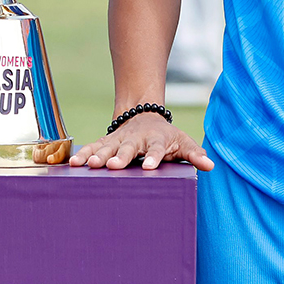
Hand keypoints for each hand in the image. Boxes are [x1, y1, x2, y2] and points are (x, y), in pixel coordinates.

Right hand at [69, 115, 214, 170]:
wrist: (143, 115)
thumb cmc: (166, 136)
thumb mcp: (183, 142)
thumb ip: (194, 154)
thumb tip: (211, 165)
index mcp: (156, 141)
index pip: (157, 150)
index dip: (154, 158)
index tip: (149, 168)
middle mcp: (136, 140)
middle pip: (127, 149)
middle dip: (119, 157)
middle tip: (111, 166)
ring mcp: (119, 140)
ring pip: (106, 147)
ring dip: (96, 155)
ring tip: (87, 165)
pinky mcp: (106, 142)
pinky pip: (93, 147)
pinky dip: (83, 154)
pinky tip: (73, 163)